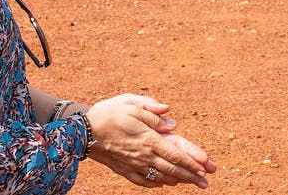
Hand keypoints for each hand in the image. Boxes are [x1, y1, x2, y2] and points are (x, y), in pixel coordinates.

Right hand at [86, 94, 213, 188]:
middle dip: (190, 175)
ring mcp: (134, 165)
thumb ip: (153, 111)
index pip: (175, 153)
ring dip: (177, 180)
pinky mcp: (124, 170)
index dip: (192, 161)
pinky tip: (164, 184)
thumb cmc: (108, 113)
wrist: (83, 131)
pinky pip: (144, 181)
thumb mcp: (131, 103)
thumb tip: (172, 119)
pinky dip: (156, 183)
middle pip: (172, 168)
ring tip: (190, 183)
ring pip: (160, 176)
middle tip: (205, 182)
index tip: (205, 168)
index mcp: (148, 138)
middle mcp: (143, 155)